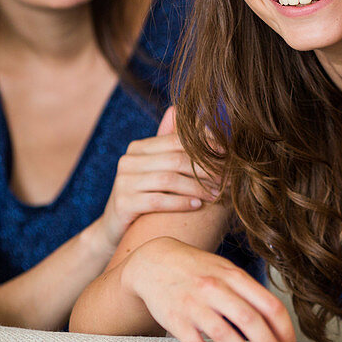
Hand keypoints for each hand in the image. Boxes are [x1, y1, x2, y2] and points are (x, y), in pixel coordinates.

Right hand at [93, 107, 218, 252]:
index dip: (204, 147)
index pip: (176, 140)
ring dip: (197, 187)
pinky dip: (181, 202)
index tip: (228, 156)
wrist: (114, 228)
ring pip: (169, 180)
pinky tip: (198, 205)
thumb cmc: (144, 196)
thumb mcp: (156, 170)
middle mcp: (128, 161)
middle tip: (227, 179)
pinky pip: (158, 201)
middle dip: (205, 170)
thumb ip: (171, 146)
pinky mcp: (123, 203)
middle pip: (175, 160)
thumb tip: (183, 112)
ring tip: (217, 194)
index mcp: (138, 148)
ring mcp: (123, 182)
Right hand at [123, 237, 295, 341]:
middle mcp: (215, 289)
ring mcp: (194, 305)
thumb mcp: (224, 268)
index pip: (268, 305)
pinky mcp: (176, 322)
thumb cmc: (196, 267)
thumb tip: (273, 319)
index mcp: (232, 275)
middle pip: (251, 322)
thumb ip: (246, 289)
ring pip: (226, 337)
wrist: (153, 261)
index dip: (284, 329)